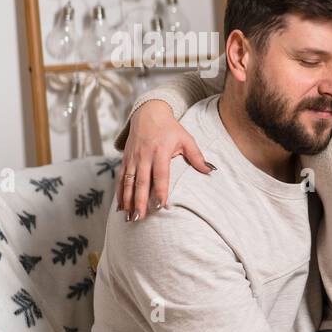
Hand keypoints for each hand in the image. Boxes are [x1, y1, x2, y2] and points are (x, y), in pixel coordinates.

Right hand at [118, 100, 213, 220]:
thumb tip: (211, 170)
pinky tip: (121, 207)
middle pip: (141, 182)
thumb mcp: (186, 139)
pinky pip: (121, 178)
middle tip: (140, 218)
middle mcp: (144, 156)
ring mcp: (132, 158)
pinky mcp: (125, 159)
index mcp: (160, 152)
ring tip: (129, 217)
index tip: (161, 206)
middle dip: (139, 201)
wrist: (148, 113)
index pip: (160, 175)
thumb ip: (197, 156)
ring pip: (128, 182)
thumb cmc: (170, 128)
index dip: (160, 190)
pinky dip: (120, 193)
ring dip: (127, 200)